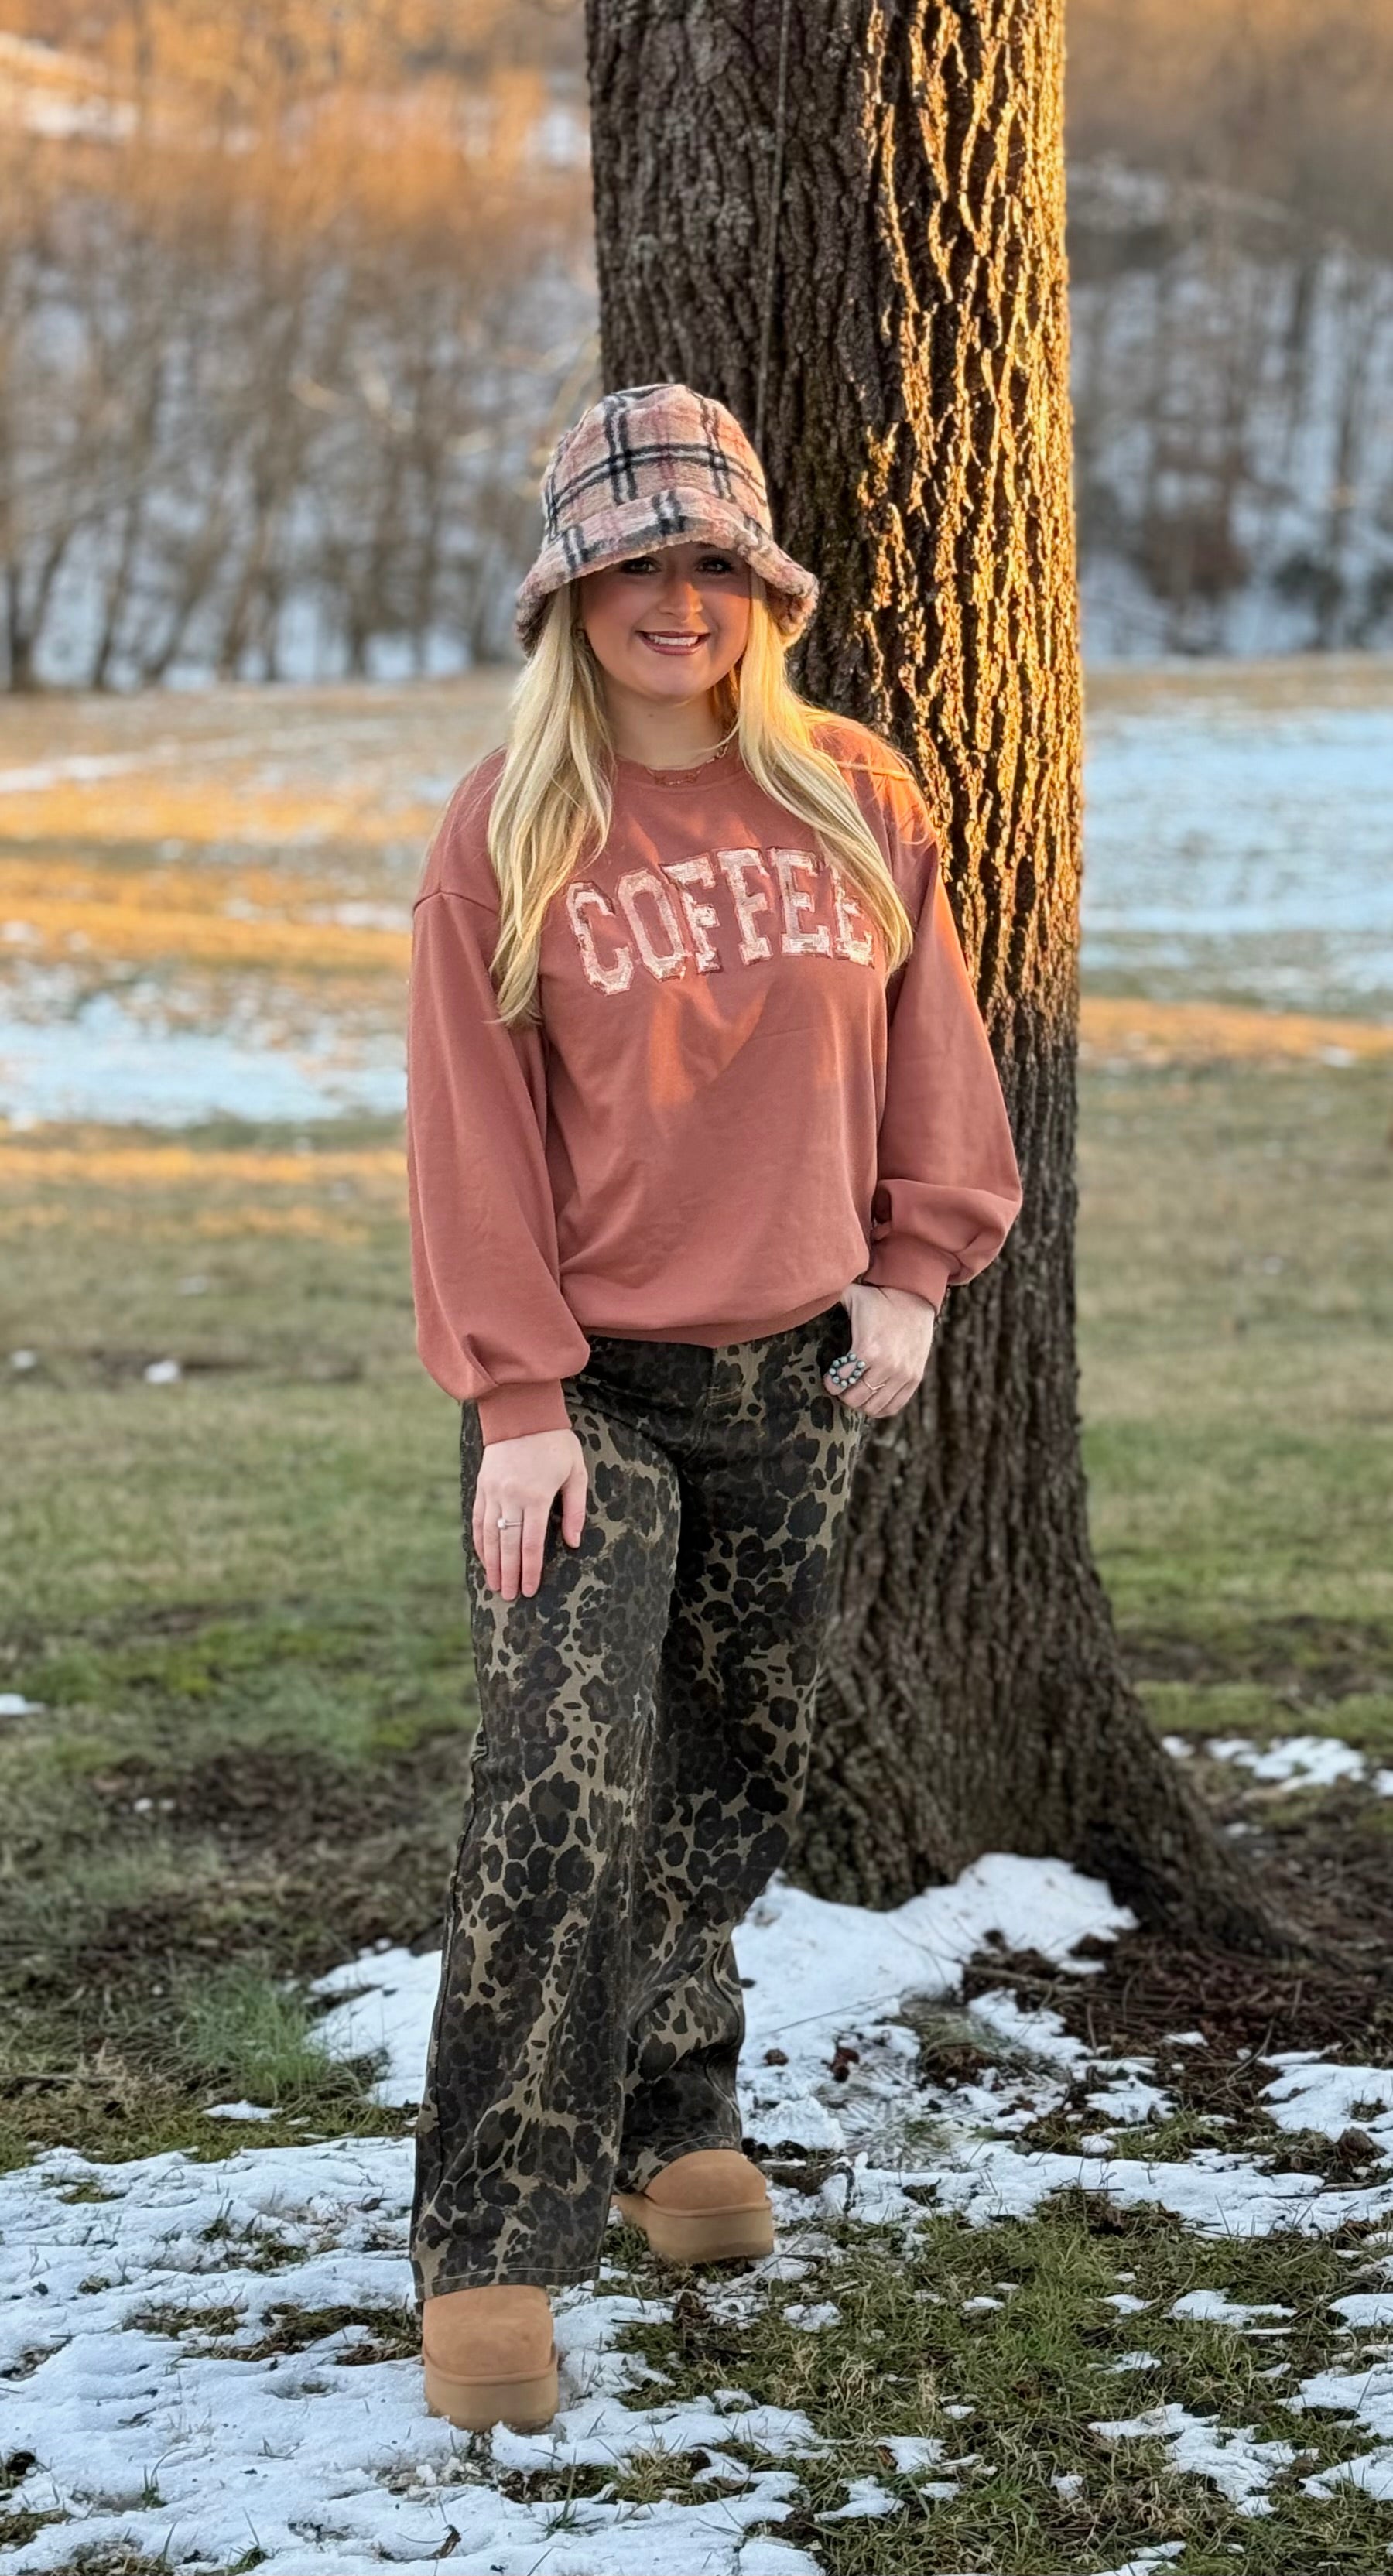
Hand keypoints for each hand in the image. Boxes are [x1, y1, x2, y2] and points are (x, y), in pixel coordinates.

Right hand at [473, 1426, 587, 1600]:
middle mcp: (511, 1496)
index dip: (531, 1569)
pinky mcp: (482, 1486)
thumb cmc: (555, 1443)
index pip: (532, 1543)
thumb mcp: (576, 1473)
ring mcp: (492, 1491)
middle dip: (510, 1574)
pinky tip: (484, 1559)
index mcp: (536, 1495)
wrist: (521, 1412)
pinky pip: (478, 1520)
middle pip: (508, 1545)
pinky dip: (480, 1542)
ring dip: (492, 1564)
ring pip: (489, 1536)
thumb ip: (574, 1509)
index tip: (530, 1590)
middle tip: (511, 1597)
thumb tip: (573, 1543)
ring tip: (496, 1586)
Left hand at [824, 1281, 939, 1419]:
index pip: (839, 1381)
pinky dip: (880, 1407)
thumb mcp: (851, 1297)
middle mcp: (886, 1365)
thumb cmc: (878, 1297)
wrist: (913, 1295)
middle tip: (842, 1386)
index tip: (829, 1378)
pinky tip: (872, 1398)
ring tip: (856, 1392)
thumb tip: (806, 1303)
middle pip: (855, 1399)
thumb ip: (828, 1302)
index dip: (830, 1383)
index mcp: (867, 1349)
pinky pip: (894, 1406)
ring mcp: (902, 1374)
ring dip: (861, 1403)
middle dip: (844, 1395)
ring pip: (874, 1407)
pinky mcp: (914, 1377)